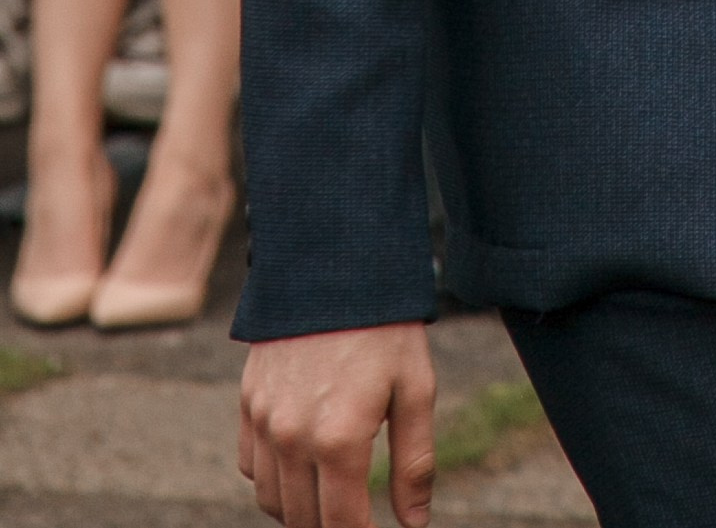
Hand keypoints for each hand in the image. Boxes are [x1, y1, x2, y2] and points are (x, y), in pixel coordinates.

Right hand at [240, 324, 436, 527]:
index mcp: (339, 439)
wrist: (336, 263)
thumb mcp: (416, 388)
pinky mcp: (249, 402)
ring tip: (332, 502)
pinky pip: (252, 467)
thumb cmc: (386, 327)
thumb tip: (415, 522)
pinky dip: (273, 481)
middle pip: (303, 521)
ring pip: (271, 501)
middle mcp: (293, 438)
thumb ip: (414, 462)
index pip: (341, 527)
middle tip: (358, 517)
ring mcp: (265, 421)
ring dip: (300, 512)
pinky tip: (302, 469)